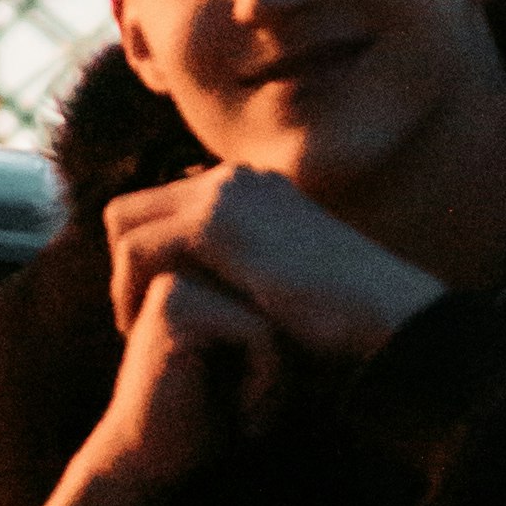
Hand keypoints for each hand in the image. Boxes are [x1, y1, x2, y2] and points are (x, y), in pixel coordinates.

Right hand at [12, 266, 279, 505]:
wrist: (146, 464)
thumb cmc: (203, 420)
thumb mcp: (248, 362)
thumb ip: (274, 323)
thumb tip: (337, 304)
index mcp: (196, 273)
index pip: (276, 298)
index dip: (283, 355)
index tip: (259, 401)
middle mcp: (182, 270)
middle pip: (276, 303)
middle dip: (281, 365)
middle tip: (258, 415)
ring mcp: (176, 286)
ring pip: (271, 318)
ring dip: (275, 376)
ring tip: (251, 415)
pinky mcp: (178, 312)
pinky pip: (259, 333)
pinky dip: (264, 381)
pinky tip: (242, 415)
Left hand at [102, 163, 445, 368]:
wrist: (383, 311)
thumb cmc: (348, 314)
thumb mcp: (286, 278)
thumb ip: (248, 266)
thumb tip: (215, 281)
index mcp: (252, 186)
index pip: (167, 205)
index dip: (147, 256)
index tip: (153, 306)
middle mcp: (234, 178)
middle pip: (134, 207)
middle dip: (123, 263)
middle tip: (132, 317)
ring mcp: (224, 193)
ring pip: (125, 224)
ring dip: (121, 279)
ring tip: (133, 327)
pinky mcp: (215, 223)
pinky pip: (138, 249)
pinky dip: (129, 289)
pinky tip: (142, 327)